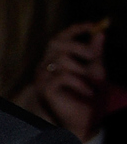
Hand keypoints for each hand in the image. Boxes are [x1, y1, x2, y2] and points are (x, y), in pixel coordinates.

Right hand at [31, 21, 107, 141]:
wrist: (81, 118)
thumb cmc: (87, 93)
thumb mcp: (95, 69)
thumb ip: (95, 52)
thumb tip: (101, 33)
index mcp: (56, 58)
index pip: (60, 37)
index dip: (74, 29)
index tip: (92, 25)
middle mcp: (46, 65)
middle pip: (58, 45)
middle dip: (79, 48)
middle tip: (93, 57)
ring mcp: (43, 78)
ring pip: (61, 60)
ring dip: (81, 69)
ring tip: (91, 81)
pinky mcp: (45, 90)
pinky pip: (63, 77)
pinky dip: (79, 83)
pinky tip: (87, 91)